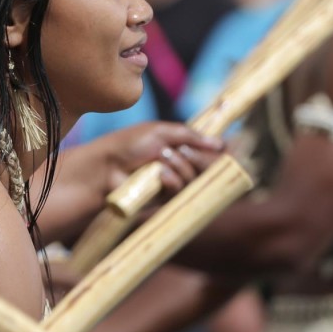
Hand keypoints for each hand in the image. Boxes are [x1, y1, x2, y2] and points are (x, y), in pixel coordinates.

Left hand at [92, 121, 223, 197]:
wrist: (106, 166)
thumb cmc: (129, 144)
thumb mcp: (161, 132)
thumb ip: (190, 135)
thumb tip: (220, 143)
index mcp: (179, 147)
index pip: (208, 150)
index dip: (218, 151)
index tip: (226, 147)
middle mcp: (179, 165)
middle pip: (208, 167)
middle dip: (200, 158)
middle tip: (185, 151)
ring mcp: (172, 182)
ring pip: (194, 179)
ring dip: (180, 166)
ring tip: (161, 158)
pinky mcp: (164, 199)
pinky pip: (180, 191)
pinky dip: (172, 180)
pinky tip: (160, 175)